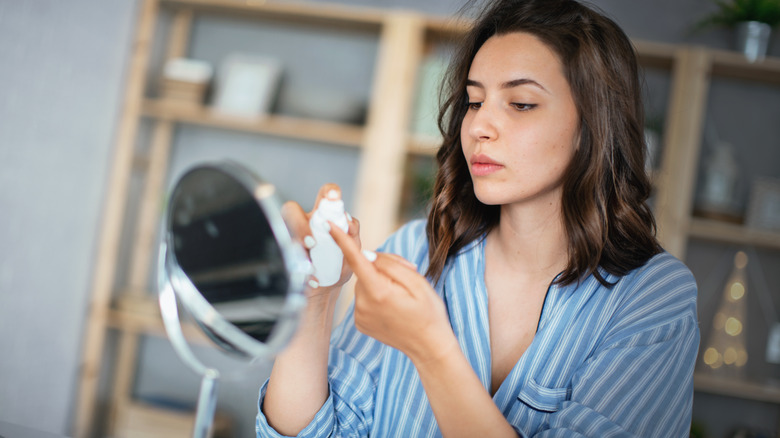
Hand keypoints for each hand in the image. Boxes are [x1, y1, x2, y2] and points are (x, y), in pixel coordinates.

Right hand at [281, 184, 360, 299]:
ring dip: (294, 248)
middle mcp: (304, 222)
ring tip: (310, 266)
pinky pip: (282, 255)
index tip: (334, 196)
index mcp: (323, 216)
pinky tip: (311, 280)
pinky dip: (298, 270)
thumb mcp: (351, 251)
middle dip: (299, 225)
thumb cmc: (338, 266)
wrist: (326, 290)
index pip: (325, 195)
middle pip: (291, 210)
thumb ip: (352, 236)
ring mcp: (291, 237)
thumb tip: (348, 223)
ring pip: (282, 232)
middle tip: (312, 243)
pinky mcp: (283, 255)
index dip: (329, 191)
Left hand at [329, 225, 456, 363]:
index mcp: (379, 292)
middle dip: (383, 267)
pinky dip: (375, 296)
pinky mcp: (360, 323)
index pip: (356, 260)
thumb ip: (390, 265)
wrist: (429, 347)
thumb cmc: (428, 313)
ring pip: (365, 284)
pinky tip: (392, 306)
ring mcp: (360, 316)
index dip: (342, 241)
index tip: (329, 226)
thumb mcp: (417, 282)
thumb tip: (368, 255)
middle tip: (409, 274)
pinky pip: (364, 298)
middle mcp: (364, 305)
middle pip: (365, 271)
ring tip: (402, 295)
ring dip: (379, 282)